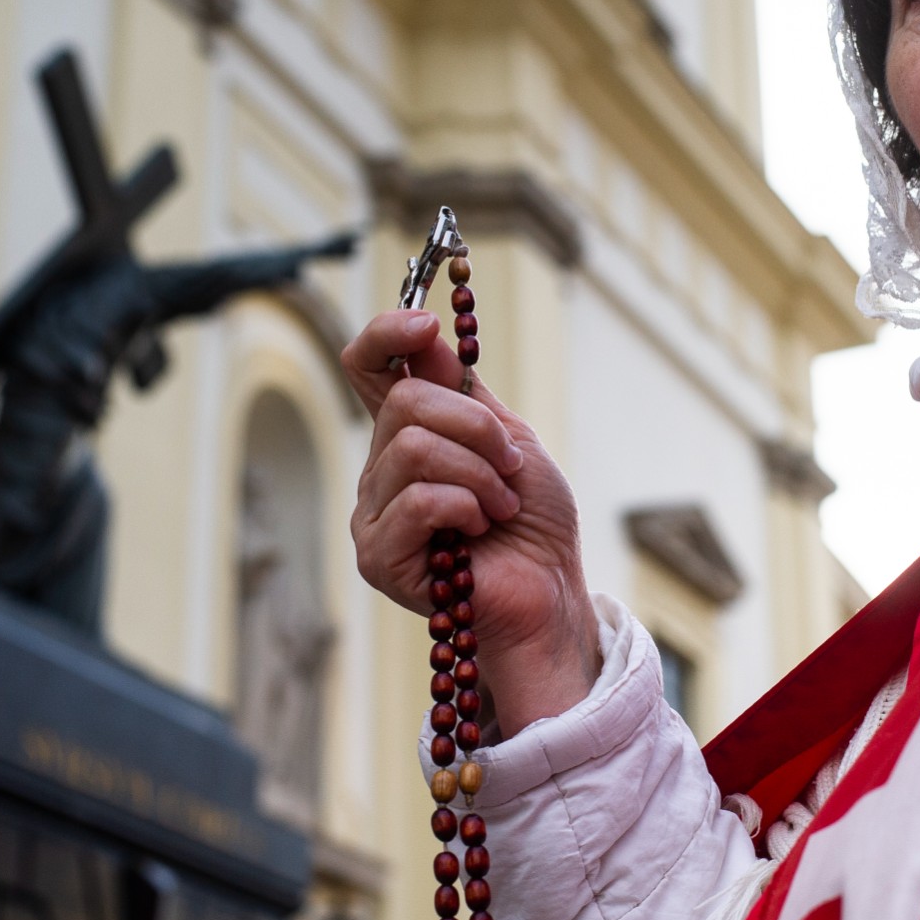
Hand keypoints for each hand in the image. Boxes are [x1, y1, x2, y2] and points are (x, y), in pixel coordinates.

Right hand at [342, 309, 601, 732]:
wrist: (551, 592)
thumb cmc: (533, 523)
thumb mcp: (509, 439)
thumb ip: (465, 393)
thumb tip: (426, 333)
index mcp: (409, 433)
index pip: (368, 366)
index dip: (387, 333)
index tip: (428, 327)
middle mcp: (381, 469)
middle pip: (405, 403)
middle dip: (476, 426)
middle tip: (510, 464)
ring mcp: (374, 513)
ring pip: (414, 449)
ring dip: (479, 474)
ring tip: (500, 505)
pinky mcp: (379, 555)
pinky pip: (418, 501)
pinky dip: (465, 507)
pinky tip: (479, 530)